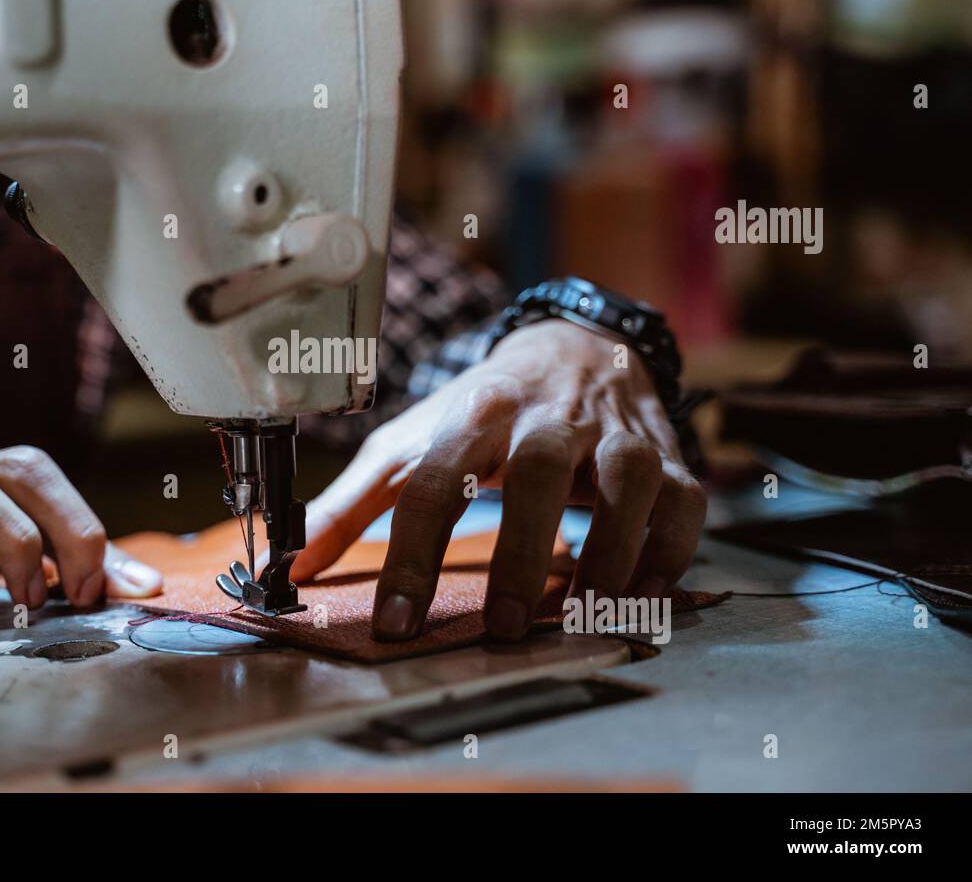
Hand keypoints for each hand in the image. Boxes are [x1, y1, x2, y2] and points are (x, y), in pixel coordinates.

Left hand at [292, 320, 705, 641]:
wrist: (575, 345)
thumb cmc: (486, 407)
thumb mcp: (414, 440)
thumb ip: (354, 502)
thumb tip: (290, 562)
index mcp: (474, 411)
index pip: (435, 479)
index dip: (412, 554)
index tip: (396, 623)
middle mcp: (547, 415)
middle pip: (536, 471)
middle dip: (519, 551)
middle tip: (501, 629)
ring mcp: (614, 432)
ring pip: (625, 481)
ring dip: (609, 552)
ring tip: (581, 616)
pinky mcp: (665, 454)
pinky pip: (683, 502)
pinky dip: (669, 551)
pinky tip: (640, 596)